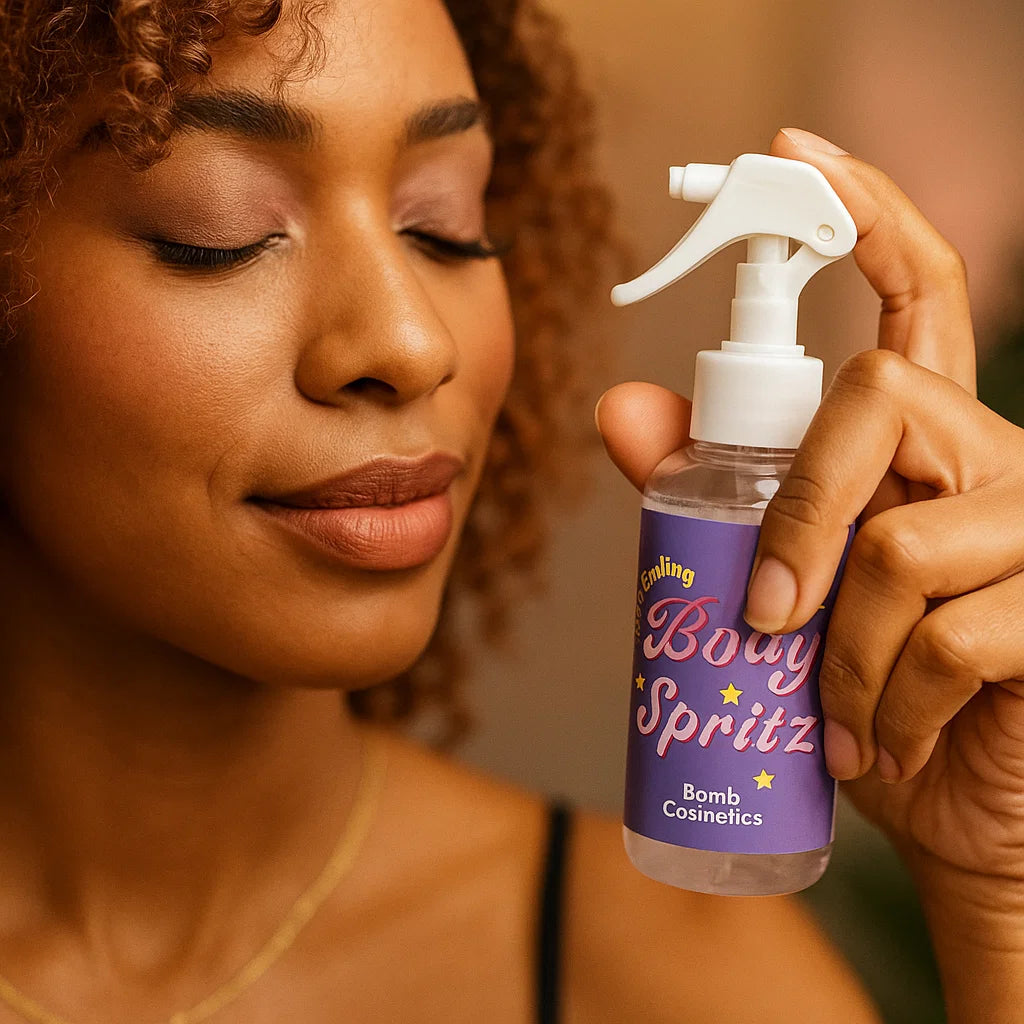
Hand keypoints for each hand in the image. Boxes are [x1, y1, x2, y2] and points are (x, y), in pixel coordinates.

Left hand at [597, 128, 1023, 888]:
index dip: (862, 211)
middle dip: (795, 512)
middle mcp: (994, 454)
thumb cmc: (868, 692)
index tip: (792, 151)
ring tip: (834, 713)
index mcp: (925, 435)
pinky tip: (887, 740)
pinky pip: (945, 636)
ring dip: (838, 651)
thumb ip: (711, 496)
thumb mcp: (778, 590)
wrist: (958, 812)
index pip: (913, 288)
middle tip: (762, 616)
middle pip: (877, 398)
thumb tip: (621, 410)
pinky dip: (885, 703)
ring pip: (899, 545)